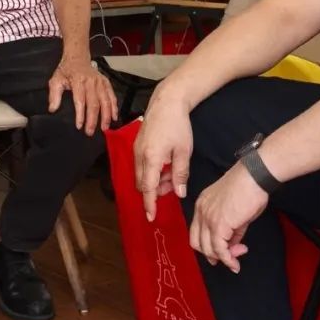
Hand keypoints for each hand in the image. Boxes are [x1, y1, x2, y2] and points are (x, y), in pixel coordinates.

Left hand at [49, 54, 117, 134]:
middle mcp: (91, 82)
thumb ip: (54, 95)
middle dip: (93, 119)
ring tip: (104, 128)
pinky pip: (112, 96)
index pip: (80, 101)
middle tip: (90, 132)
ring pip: (105, 101)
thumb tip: (53, 109)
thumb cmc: (66, 71)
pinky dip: (114, 107)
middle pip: (94, 103)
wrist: (77, 58)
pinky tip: (114, 117)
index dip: (81, 114)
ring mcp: (100, 82)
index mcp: (78, 81)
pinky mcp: (106, 82)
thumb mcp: (56, 80)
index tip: (79, 126)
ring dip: (106, 115)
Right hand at [134, 88, 192, 220]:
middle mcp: (139, 156)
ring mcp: (136, 149)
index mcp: (151, 159)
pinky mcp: (137, 144)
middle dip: (155, 191)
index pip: (148, 188)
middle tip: (172, 187)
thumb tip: (179, 193)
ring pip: (142, 174)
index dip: (150, 204)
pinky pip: (141, 164)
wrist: (166, 101)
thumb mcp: (184, 151)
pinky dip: (151, 170)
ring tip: (172, 173)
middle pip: (143, 183)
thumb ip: (180, 174)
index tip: (151, 217)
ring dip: (155, 180)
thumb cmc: (178, 125)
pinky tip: (165, 164)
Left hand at [190, 163, 268, 272]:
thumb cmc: (249, 188)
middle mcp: (201, 211)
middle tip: (230, 258)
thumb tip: (233, 245)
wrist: (253, 177)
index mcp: (202, 205)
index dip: (206, 246)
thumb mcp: (236, 211)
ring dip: (223, 258)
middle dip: (213, 255)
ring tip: (238, 257)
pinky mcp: (219, 225)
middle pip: (197, 243)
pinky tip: (235, 262)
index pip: (196, 232)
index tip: (221, 253)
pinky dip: (228, 259)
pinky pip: (220, 249)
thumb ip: (232, 229)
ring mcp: (208, 218)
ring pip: (208, 249)